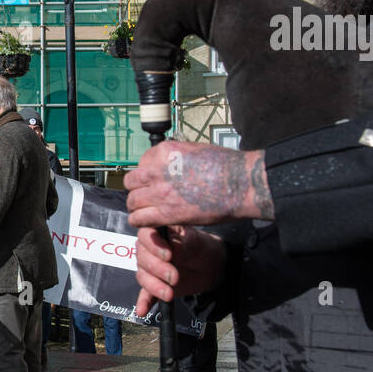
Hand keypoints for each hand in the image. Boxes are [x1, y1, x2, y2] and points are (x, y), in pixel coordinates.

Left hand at [124, 141, 272, 227]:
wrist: (240, 184)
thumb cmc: (226, 166)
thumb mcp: (194, 150)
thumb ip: (174, 158)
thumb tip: (166, 165)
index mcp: (164, 152)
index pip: (141, 162)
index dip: (146, 173)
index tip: (152, 180)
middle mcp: (156, 171)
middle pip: (131, 182)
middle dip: (138, 189)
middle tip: (147, 195)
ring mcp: (159, 193)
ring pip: (132, 202)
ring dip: (138, 206)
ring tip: (147, 209)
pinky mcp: (166, 213)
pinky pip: (139, 219)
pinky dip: (140, 221)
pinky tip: (148, 221)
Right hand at [133, 225, 226, 316]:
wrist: (211, 266)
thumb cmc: (201, 247)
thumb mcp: (195, 241)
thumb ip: (181, 243)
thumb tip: (171, 245)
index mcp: (157, 232)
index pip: (145, 235)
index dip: (153, 246)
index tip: (168, 255)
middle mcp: (148, 250)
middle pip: (141, 258)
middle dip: (157, 269)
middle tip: (174, 277)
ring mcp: (150, 269)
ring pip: (142, 276)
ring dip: (154, 286)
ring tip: (168, 294)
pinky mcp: (154, 285)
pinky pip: (145, 294)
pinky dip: (143, 303)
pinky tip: (142, 310)